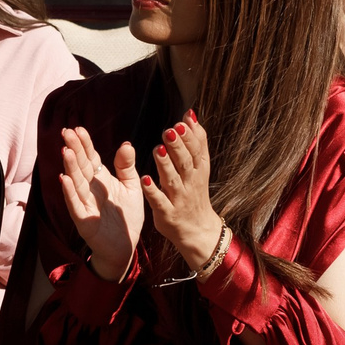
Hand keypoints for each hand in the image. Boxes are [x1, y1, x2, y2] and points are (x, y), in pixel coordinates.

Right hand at [55, 127, 142, 279]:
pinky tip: (65, 180)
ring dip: (70, 167)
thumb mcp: (132, 187)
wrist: (125, 246)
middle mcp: (90, 189)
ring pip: (76, 182)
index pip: (91, 158)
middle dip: (74, 149)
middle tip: (66, 132)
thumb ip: (127, 167)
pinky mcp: (84, 221)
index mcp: (101, 179)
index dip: (84, 144)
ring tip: (65, 151)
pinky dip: (70, 193)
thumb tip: (126, 144)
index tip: (78, 129)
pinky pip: (75, 205)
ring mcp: (85, 204)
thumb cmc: (127, 216)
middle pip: (80, 166)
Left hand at [141, 115, 225, 274]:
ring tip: (157, 149)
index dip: (191, 136)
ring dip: (165, 165)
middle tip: (169, 130)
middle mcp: (190, 183)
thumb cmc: (194, 193)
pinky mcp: (167, 213)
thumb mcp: (200, 167)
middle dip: (178, 146)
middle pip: (185, 162)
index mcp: (198, 170)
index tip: (182, 121)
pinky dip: (153, 191)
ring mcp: (179, 199)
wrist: (198, 230)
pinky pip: (159, 202)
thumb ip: (196, 142)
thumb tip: (190, 114)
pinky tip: (144, 179)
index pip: (197, 151)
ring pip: (172, 180)